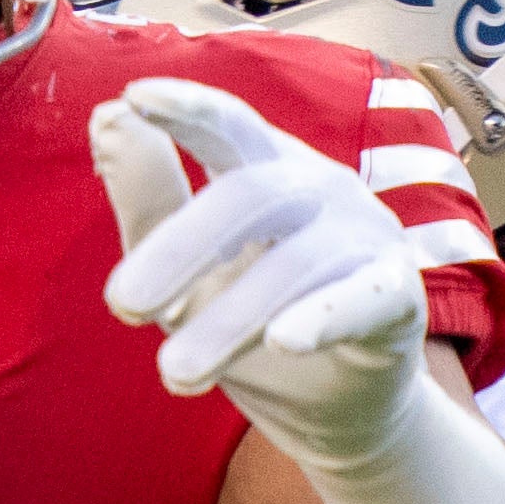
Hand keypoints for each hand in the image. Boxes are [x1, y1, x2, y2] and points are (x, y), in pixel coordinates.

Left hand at [91, 77, 420, 448]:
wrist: (329, 406)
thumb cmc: (245, 319)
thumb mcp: (181, 265)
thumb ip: (148, 197)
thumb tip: (106, 115)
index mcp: (264, 167)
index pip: (228, 125)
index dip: (188, 109)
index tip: (134, 96)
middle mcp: (320, 188)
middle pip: (251, 195)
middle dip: (181, 248)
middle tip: (122, 305)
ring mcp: (366, 236)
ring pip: (295, 262)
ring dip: (229, 318)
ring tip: (174, 371)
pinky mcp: (398, 297)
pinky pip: (364, 297)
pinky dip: (324, 315)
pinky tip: (284, 340)